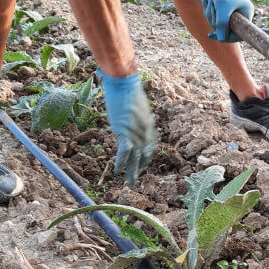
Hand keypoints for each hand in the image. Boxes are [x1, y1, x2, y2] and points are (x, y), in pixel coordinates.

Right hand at [97, 70, 155, 185]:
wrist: (124, 83)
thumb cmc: (128, 91)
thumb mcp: (136, 106)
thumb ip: (135, 117)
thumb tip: (130, 118)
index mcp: (149, 126)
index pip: (150, 147)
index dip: (146, 159)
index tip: (141, 167)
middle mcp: (145, 132)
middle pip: (144, 155)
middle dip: (139, 170)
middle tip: (135, 182)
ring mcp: (136, 133)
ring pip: (135, 158)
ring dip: (132, 172)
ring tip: (130, 184)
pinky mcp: (125, 132)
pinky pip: (124, 152)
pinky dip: (121, 163)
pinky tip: (117, 172)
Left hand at [203, 0, 253, 42]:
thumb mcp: (222, 6)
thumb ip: (222, 23)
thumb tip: (221, 39)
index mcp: (246, 14)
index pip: (238, 35)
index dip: (225, 37)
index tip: (211, 35)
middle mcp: (242, 15)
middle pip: (226, 30)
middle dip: (214, 20)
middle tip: (210, 5)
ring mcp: (233, 12)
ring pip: (218, 24)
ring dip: (210, 14)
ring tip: (209, 1)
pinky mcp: (225, 9)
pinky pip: (215, 17)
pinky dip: (209, 11)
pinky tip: (206, 1)